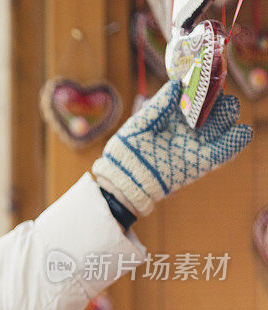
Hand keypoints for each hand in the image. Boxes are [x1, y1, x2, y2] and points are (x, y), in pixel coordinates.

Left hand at [91, 80, 252, 216]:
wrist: (125, 178)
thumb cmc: (126, 149)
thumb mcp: (139, 123)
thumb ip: (158, 106)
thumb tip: (176, 84)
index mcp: (173, 114)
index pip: (194, 95)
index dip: (201, 85)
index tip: (204, 75)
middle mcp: (188, 126)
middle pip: (212, 107)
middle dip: (217, 98)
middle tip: (213, 94)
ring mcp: (196, 143)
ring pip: (221, 125)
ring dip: (227, 115)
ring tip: (226, 109)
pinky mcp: (201, 162)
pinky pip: (223, 151)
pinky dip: (235, 142)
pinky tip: (242, 132)